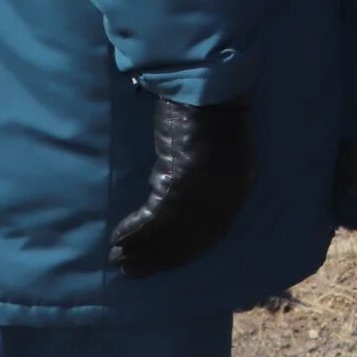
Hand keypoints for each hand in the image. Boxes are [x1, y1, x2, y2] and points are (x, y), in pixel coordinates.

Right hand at [110, 98, 256, 277]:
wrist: (206, 86)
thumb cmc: (210, 112)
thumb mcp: (218, 153)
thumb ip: (207, 182)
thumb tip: (181, 207)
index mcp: (238, 187)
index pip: (212, 234)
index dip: (184, 252)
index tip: (162, 263)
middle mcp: (225, 195)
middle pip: (191, 239)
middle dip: (159, 258)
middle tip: (131, 271)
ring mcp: (204, 190)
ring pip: (170, 232)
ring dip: (142, 249)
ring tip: (118, 260)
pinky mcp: (180, 180)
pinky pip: (154, 217)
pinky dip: (135, 230)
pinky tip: (118, 239)